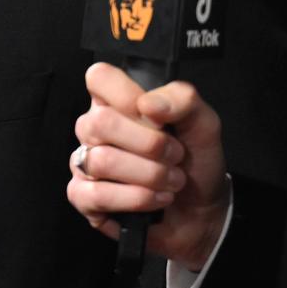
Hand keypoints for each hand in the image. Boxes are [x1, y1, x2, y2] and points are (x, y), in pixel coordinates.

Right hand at [66, 63, 231, 270]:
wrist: (202, 209)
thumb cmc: (195, 161)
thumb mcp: (203, 123)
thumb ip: (182, 100)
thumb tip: (148, 104)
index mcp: (117, 102)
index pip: (98, 78)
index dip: (126, 94)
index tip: (156, 116)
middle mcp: (95, 129)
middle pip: (100, 123)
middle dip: (150, 144)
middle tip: (175, 155)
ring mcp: (85, 163)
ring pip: (102, 161)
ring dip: (149, 175)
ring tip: (171, 181)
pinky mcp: (83, 197)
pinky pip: (96, 195)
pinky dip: (136, 199)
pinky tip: (155, 200)